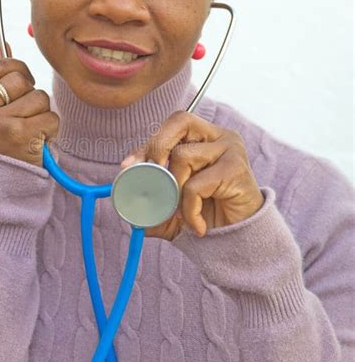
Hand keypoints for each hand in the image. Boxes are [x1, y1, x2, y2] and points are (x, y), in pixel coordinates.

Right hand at [0, 41, 58, 167]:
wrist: (2, 187)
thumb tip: (0, 44)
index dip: (17, 70)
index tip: (22, 83)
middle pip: (21, 80)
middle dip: (30, 94)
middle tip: (24, 115)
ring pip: (39, 98)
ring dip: (42, 114)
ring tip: (29, 132)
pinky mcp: (21, 137)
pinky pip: (51, 118)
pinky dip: (51, 130)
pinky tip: (37, 142)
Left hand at [120, 110, 263, 240]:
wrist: (239, 240)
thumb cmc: (207, 215)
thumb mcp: (172, 206)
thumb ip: (150, 198)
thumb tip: (123, 197)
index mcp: (204, 137)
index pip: (172, 126)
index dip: (148, 143)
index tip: (128, 166)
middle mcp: (219, 136)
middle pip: (181, 121)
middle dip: (157, 146)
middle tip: (148, 175)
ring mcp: (230, 150)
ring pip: (184, 156)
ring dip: (173, 190)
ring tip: (181, 212)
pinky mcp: (235, 169)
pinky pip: (195, 185)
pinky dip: (188, 209)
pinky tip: (197, 226)